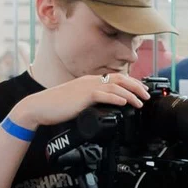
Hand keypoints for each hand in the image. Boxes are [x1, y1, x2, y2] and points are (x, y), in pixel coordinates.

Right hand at [10, 72, 147, 129]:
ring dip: (130, 94)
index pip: (116, 78)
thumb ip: (93, 101)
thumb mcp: (79, 101)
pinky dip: (115, 98)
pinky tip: (124, 102)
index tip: (142, 90)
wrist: (39, 107)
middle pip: (120, 79)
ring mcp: (86, 88)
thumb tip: (107, 108)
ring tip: (140, 102)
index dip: (132, 83)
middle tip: (147, 95)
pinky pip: (102, 95)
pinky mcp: (82, 97)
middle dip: (136, 87)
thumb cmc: (57, 106)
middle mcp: (90, 81)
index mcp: (90, 81)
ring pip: (115, 87)